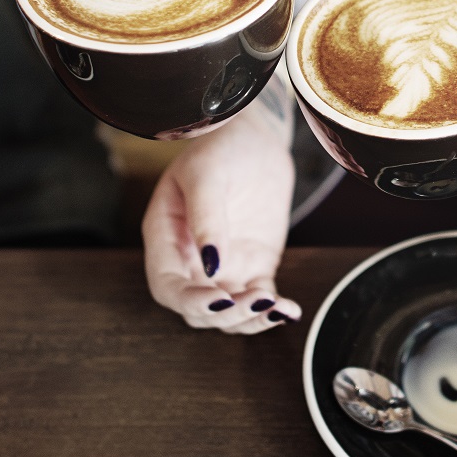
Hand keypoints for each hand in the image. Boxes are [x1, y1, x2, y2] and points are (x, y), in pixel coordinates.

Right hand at [142, 101, 301, 332]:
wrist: (256, 138)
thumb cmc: (221, 148)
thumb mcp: (207, 174)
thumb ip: (206, 217)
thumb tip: (211, 266)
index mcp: (166, 238)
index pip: (168, 286)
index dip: (189, 301)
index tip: (218, 300)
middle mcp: (190, 260)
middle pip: (198, 310)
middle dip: (225, 315)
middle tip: (256, 300)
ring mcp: (224, 267)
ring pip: (229, 314)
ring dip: (250, 319)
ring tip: (277, 307)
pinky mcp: (254, 266)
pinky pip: (260, 299)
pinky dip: (273, 311)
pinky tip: (290, 311)